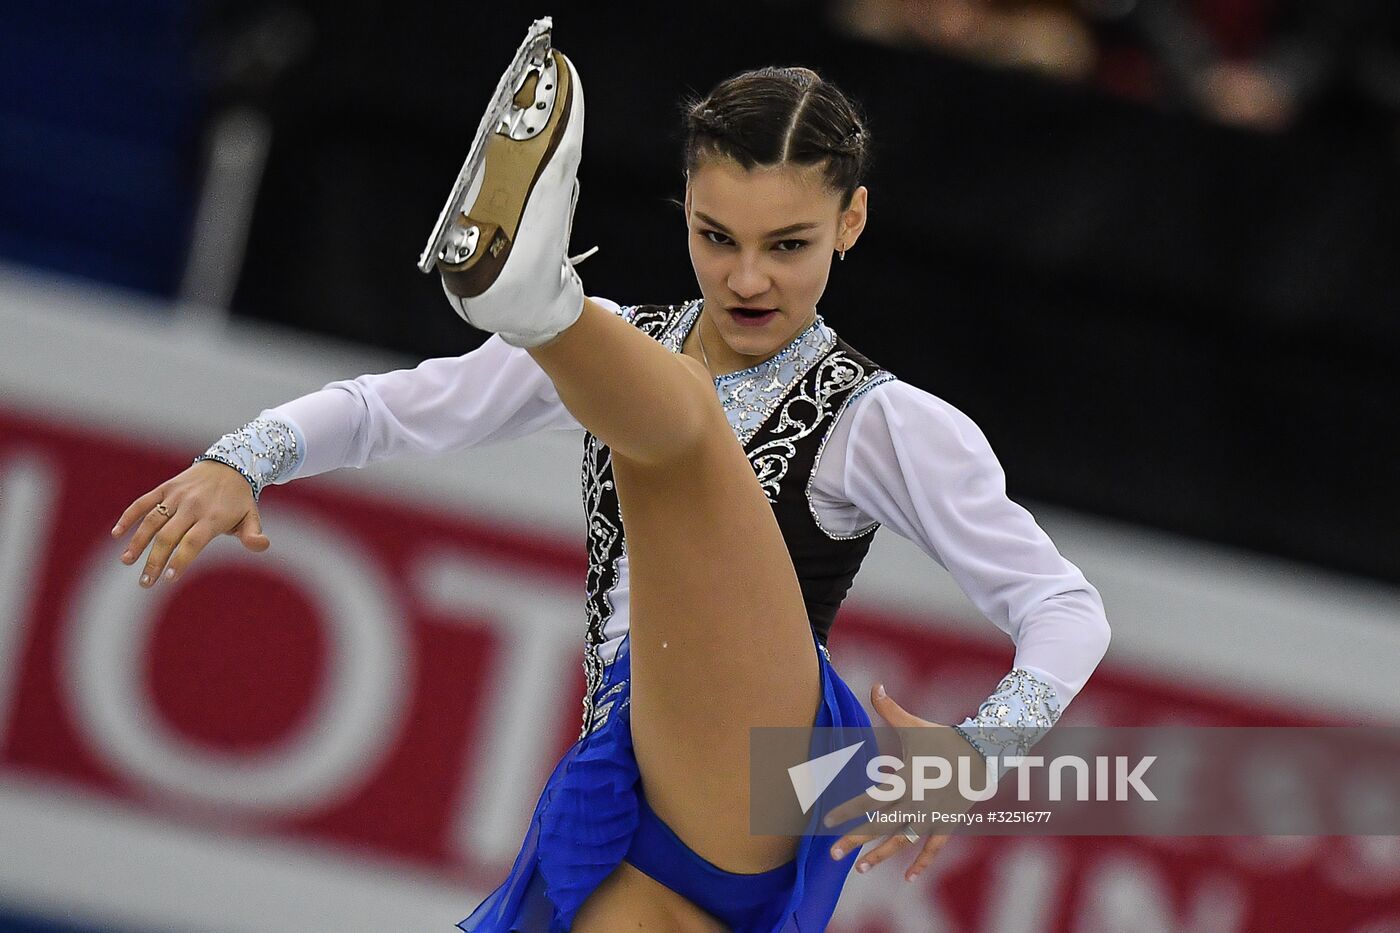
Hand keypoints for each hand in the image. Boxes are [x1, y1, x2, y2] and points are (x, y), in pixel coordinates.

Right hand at [111, 460, 269, 586]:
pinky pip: (143, 502)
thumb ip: (253, 534)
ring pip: (152, 520)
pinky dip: (129, 516)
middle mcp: (192, 506)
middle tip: (145, 583)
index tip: (168, 578)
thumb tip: (261, 545)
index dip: (180, 560)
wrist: (231, 463)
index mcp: (212, 517)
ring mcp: (176, 496)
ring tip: (126, 561)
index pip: (192, 542)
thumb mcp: (251, 516)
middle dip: (154, 561)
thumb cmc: (240, 499)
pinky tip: (117, 534)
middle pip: (168, 536)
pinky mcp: (166, 488)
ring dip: (137, 541)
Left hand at [825, 683, 982, 881]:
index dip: (846, 810)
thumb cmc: (943, 737)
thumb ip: (890, 709)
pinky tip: (908, 878)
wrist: (983, 752)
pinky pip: (932, 848)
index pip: (868, 800)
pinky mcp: (947, 823)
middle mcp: (915, 803)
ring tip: (859, 870)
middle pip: (879, 826)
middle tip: (832, 855)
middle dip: (854, 840)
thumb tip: (875, 685)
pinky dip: (921, 864)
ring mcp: (932, 815)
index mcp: (904, 781)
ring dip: (880, 856)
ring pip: (901, 841)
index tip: (826, 821)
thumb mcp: (914, 725)